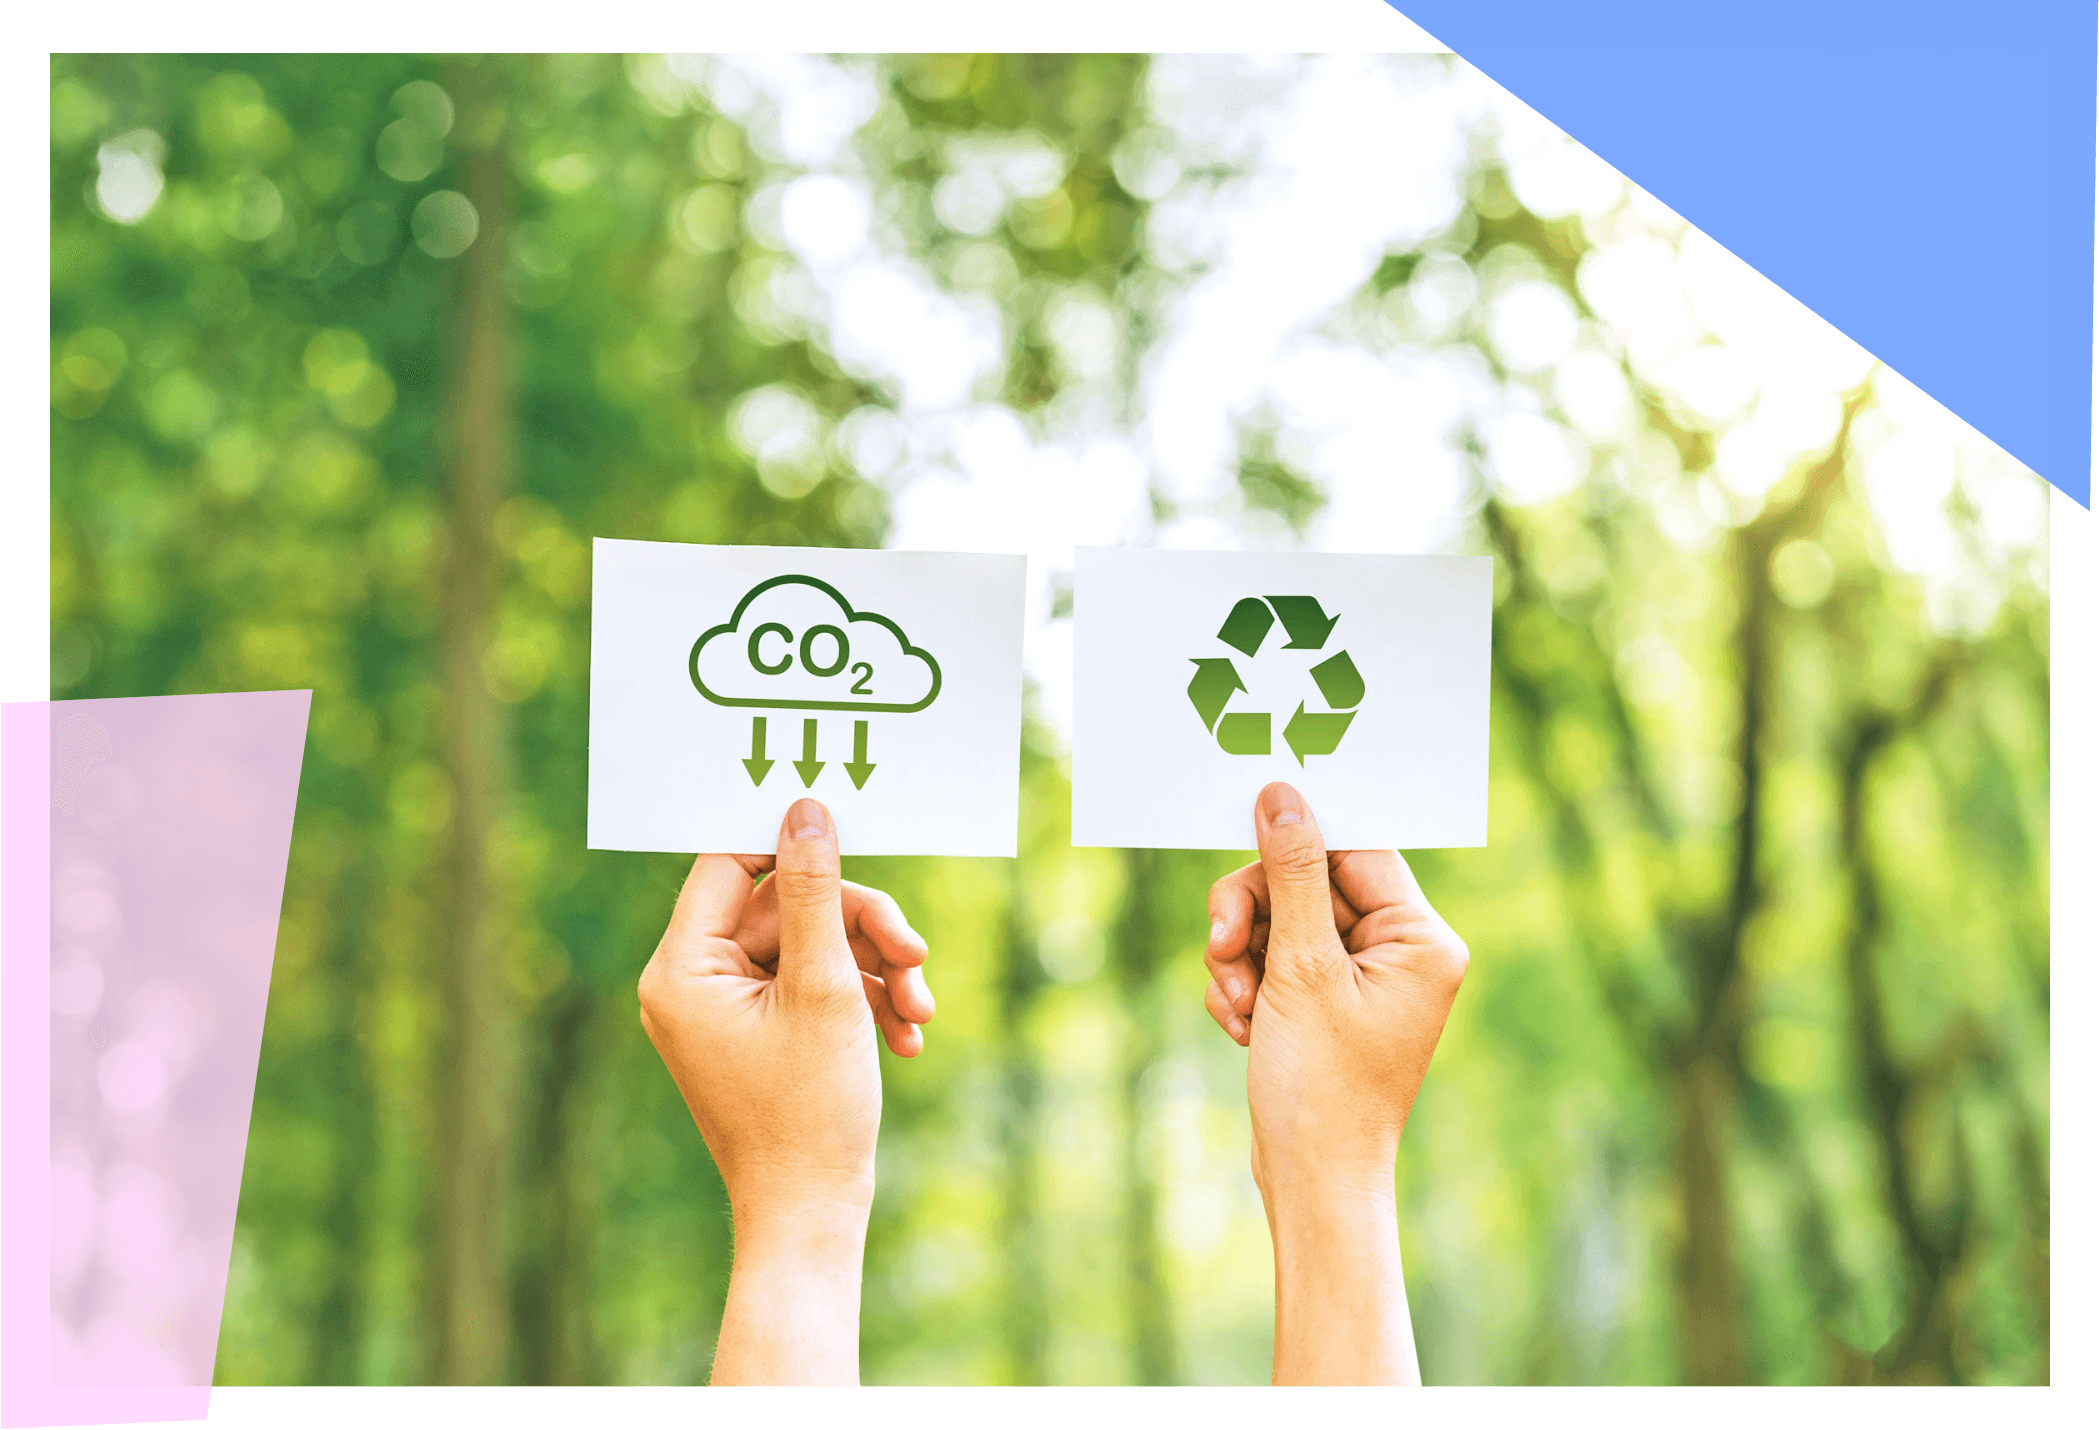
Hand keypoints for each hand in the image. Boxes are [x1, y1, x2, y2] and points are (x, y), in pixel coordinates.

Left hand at [637, 797, 931, 1384]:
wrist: (812, 1214)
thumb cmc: (809, 1110)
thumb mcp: (824, 987)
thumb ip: (819, 892)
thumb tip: (806, 810)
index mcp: (681, 969)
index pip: (729, 865)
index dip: (791, 846)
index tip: (851, 837)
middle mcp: (693, 984)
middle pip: (787, 907)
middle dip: (861, 930)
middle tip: (916, 957)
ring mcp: (727, 1011)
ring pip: (812, 946)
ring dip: (874, 969)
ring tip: (919, 1010)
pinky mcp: (760, 1033)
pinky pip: (812, 985)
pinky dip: (861, 1000)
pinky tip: (907, 1034)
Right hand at [1202, 781, 1468, 1384]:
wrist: (1311, 1183)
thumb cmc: (1321, 1087)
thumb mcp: (1299, 968)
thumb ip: (1290, 874)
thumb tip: (1283, 796)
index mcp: (1420, 939)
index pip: (1354, 851)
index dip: (1294, 848)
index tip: (1246, 849)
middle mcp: (1400, 954)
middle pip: (1308, 883)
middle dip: (1255, 917)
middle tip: (1222, 949)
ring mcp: (1361, 982)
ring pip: (1280, 921)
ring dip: (1241, 956)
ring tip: (1234, 1004)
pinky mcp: (1325, 1005)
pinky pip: (1273, 960)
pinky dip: (1245, 985)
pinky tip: (1238, 1026)